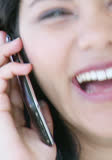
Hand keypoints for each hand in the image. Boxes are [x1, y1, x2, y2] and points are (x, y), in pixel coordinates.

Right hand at [0, 31, 55, 158]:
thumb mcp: (43, 136)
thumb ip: (42, 118)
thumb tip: (43, 103)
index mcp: (12, 114)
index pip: (10, 85)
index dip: (13, 67)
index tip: (18, 51)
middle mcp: (3, 110)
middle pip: (0, 78)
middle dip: (3, 57)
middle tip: (13, 40)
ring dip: (3, 58)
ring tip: (15, 44)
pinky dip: (6, 73)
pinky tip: (21, 68)